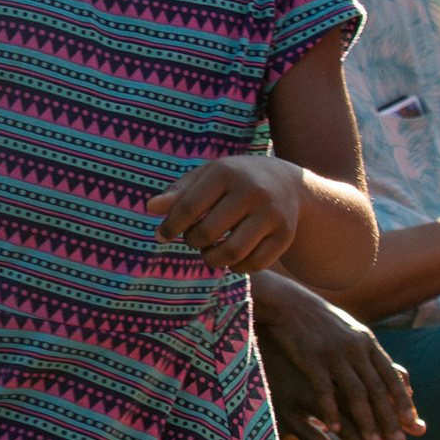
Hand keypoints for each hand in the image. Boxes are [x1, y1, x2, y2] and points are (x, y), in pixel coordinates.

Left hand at [147, 154, 301, 271]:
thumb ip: (178, 192)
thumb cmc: (234, 181)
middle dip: (193, 242)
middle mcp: (252, 191)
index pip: (189, 207)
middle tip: (193, 238)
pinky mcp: (285, 235)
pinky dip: (237, 267)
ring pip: (232, 253)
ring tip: (209, 251)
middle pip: (208, 233)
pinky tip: (232, 257)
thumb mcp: (207, 177)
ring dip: (212, 259)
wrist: (288, 184)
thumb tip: (150, 207)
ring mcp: (272, 214)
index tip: (161, 235)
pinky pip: (254, 264)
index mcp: (227, 172)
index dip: (171, 226)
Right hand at [252, 271, 420, 439]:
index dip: (404, 402)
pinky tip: (335, 429)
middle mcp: (356, 348)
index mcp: (368, 342)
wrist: (289, 302)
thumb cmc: (320, 320)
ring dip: (366, 421)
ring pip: (356, 393)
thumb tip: (387, 367)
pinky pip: (325, 390)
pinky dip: (331, 410)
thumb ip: (367, 350)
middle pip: (378, 389)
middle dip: (390, 419)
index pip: (392, 377)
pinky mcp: (312, 358)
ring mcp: (335, 353)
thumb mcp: (350, 330)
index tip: (414, 424)